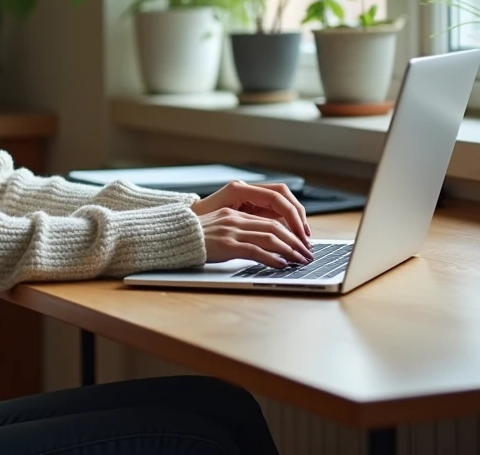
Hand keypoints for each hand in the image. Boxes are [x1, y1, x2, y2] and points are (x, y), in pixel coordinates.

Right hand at [191, 181, 312, 267]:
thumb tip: (259, 243)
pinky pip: (256, 250)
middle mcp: (235, 219)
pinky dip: (272, 258)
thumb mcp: (217, 229)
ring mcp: (231, 231)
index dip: (289, 231)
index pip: (270, 219)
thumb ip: (236, 230)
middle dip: (295, 241)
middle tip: (307, 254)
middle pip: (275, 227)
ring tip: (300, 261)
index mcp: (234, 213)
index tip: (300, 243)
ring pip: (270, 237)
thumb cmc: (193, 238)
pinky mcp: (227, 245)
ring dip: (290, 250)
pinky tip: (281, 265)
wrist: (172, 238)